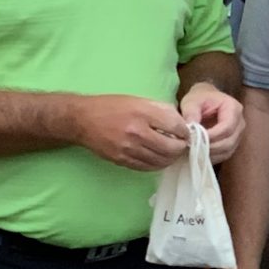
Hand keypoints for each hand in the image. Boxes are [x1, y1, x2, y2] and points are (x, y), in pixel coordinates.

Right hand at [69, 94, 189, 171]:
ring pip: (161, 161)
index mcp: (143, 113)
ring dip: (170, 158)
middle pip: (171, 148)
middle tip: (181, 144)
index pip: (176, 127)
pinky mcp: (122, 160)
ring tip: (171, 152)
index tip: (186, 132)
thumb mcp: (138, 100)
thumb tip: (180, 122)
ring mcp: (129, 149)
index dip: (185, 132)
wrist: (83, 120)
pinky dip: (157, 164)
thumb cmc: (111, 106)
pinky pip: (147, 167)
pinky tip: (158, 158)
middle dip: (181, 147)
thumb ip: (160, 110)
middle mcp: (137, 132)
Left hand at [181, 84, 244, 162]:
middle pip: (229, 141)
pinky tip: (200, 155)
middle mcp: (240, 123)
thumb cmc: (199, 99)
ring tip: (194, 151)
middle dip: (210, 147)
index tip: (195, 139)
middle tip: (193, 147)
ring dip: (211, 154)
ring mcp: (238, 134)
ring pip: (228, 150)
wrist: (205, 100)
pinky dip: (213, 157)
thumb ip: (190, 112)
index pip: (227, 127)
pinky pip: (225, 154)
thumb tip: (190, 129)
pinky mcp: (233, 143)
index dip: (211, 136)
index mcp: (234, 108)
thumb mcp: (192, 101)